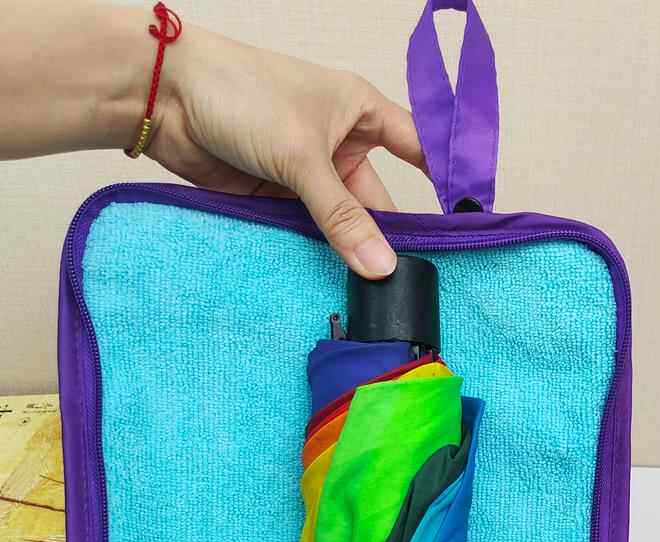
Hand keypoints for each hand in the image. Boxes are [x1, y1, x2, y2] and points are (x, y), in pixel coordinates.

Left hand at [0, 3, 427, 278]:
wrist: (163, 97)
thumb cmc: (241, 94)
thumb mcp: (303, 156)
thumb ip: (343, 217)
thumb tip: (381, 267)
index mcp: (361, 112)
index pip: (417, 151)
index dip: (440, 185)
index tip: (460, 227)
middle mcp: (341, 144)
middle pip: (379, 200)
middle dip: (389, 237)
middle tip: (408, 281)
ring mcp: (310, 175)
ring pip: (344, 222)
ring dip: (352, 250)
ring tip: (377, 292)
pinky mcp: (279, 200)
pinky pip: (310, 232)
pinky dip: (320, 254)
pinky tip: (337, 282)